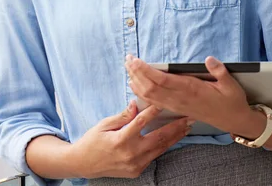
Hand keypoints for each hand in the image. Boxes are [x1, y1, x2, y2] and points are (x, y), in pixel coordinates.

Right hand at [69, 101, 193, 178]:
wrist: (84, 164)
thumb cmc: (93, 141)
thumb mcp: (104, 124)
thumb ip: (122, 116)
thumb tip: (135, 104)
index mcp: (120, 140)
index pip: (141, 122)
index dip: (153, 111)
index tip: (165, 102)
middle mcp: (130, 154)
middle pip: (158, 138)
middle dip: (175, 127)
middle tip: (188, 117)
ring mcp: (135, 164)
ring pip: (160, 148)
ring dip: (175, 137)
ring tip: (186, 127)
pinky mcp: (137, 170)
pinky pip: (154, 156)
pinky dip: (164, 146)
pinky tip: (173, 138)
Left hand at [125, 55, 251, 133]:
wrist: (233, 121)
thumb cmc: (231, 101)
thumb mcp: (231, 85)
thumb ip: (219, 71)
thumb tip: (209, 59)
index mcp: (191, 89)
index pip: (162, 80)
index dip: (146, 70)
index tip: (135, 60)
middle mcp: (180, 98)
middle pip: (150, 87)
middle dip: (136, 73)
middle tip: (127, 59)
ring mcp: (176, 104)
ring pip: (149, 95)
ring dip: (136, 81)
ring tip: (128, 67)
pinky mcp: (176, 108)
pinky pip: (154, 101)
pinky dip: (142, 92)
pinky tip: (135, 84)